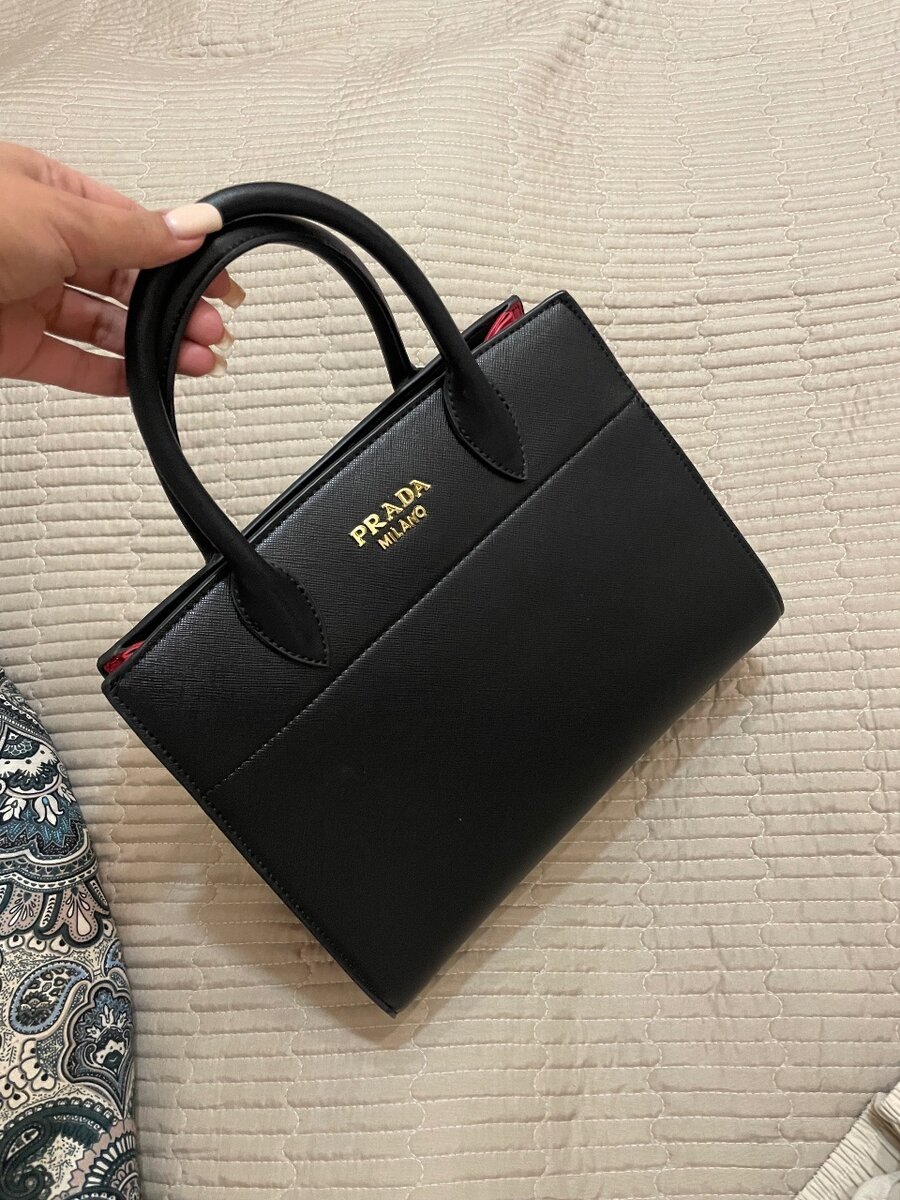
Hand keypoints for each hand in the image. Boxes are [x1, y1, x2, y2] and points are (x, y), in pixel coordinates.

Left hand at [0, 141, 241, 395]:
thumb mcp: (57, 217)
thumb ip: (132, 232)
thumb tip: (194, 223)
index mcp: (45, 191)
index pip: (131, 224)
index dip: (181, 253)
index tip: (221, 280)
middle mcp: (35, 243)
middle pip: (124, 278)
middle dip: (174, 305)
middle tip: (212, 328)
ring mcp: (23, 296)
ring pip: (104, 325)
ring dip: (154, 344)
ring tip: (195, 360)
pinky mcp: (10, 347)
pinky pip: (73, 365)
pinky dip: (114, 376)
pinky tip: (148, 380)